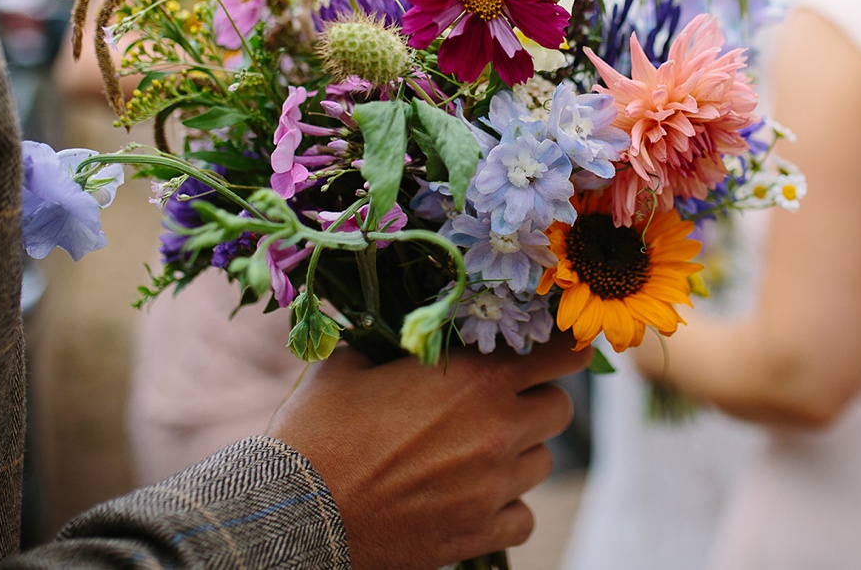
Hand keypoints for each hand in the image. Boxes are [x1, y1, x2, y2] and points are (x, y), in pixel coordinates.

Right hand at [266, 337, 591, 569]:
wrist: (296, 512)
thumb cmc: (317, 430)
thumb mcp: (352, 364)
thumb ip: (393, 343)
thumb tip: (400, 327)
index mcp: (475, 376)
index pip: (562, 354)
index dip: (564, 350)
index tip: (556, 351)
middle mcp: (498, 428)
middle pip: (559, 409)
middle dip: (536, 403)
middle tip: (500, 406)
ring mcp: (492, 486)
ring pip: (541, 464)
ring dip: (517, 457)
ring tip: (472, 455)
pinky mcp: (478, 533)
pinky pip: (522, 518)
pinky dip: (504, 509)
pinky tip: (471, 500)